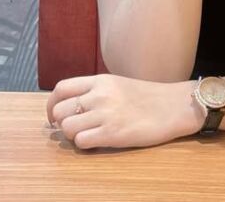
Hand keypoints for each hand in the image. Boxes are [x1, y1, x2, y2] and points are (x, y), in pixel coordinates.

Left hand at [46, 74, 200, 149]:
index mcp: (100, 80)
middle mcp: (99, 94)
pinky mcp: (112, 133)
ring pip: (67, 128)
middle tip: (73, 128)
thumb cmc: (146, 96)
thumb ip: (95, 90)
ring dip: (73, 135)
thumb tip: (71, 105)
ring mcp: (105, 113)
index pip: (61, 89)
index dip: (52, 105)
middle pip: (60, 110)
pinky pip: (81, 142)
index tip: (55, 115)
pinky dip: (84, 145)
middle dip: (61, 122)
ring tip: (87, 134)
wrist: (173, 106)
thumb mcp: (117, 84)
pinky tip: (97, 141)